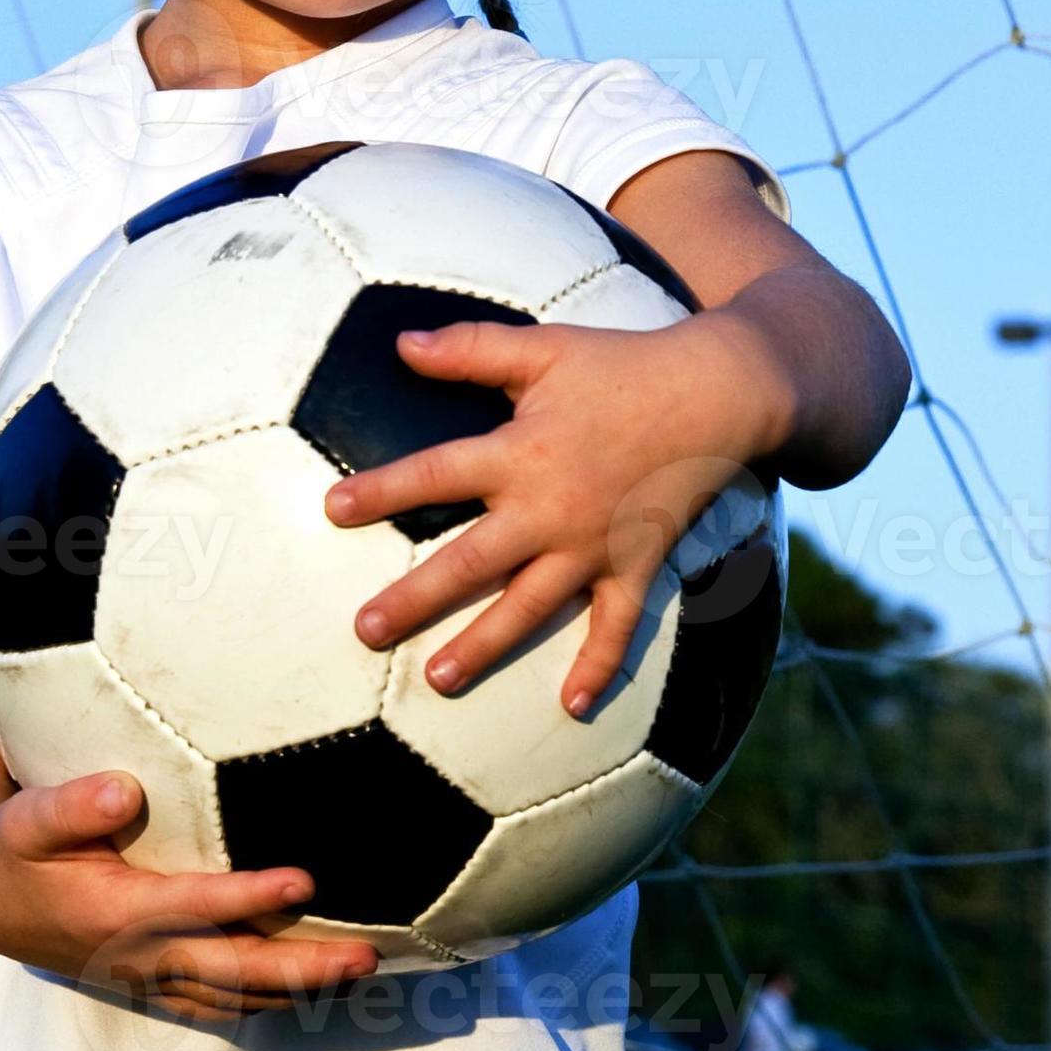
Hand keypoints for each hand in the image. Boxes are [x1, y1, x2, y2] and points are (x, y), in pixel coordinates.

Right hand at [0, 768, 378, 1023]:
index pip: (194, 907)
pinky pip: (221, 1003)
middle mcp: (137, 954)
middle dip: (302, 966)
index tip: (304, 882)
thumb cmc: (13, 844)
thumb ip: (70, 805)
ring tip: (362, 971)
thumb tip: (123, 792)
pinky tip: (317, 986)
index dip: (249, 899)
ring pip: (235, 997)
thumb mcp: (26, 817)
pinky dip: (270, 1000)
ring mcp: (148, 975)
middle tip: (367, 955)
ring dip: (299, 990)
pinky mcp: (155, 982)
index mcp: (113, 912)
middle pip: (232, 970)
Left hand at [322, 311, 788, 713]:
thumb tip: (400, 343)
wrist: (717, 392)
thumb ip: (471, 349)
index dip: (383, 491)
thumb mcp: (546, 347)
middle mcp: (551, 507)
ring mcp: (594, 544)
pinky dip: (600, 665)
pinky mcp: (636, 562)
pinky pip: (617, 624)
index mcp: (522, 452)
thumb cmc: (623, 365)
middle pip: (470, 561)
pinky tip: (573, 707)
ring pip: (529, 606)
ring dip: (482, 646)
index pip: (437, 473)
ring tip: (436, 681)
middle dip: (415, 599)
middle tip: (365, 632)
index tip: (333, 512)